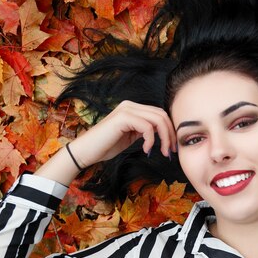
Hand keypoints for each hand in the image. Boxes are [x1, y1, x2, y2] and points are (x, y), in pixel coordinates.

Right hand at [35, 101, 175, 184]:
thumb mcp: (131, 136)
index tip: (172, 147)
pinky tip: (146, 150)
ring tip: (163, 152)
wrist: (86, 151)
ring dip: (165, 138)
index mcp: (133, 108)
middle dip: (171, 134)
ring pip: (157, 120)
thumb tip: (163, 132)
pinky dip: (151, 140)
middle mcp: (130, 105)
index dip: (170, 129)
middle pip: (162, 115)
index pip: (159, 114)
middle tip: (171, 151)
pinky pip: (147, 127)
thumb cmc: (106, 146)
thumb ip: (144, 130)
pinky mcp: (123, 117)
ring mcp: (126, 109)